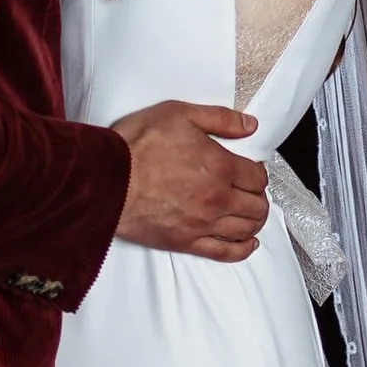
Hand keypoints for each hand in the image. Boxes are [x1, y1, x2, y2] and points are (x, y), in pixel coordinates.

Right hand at [112, 100, 268, 262]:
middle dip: (259, 197)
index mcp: (220, 166)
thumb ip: (220, 119)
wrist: (107, 179)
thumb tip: (250, 125)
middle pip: (257, 205)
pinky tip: (248, 243)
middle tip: (252, 192)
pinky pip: (225, 252)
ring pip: (246, 229)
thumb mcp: (180, 114)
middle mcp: (218, 198)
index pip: (257, 176)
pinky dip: (242, 249)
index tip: (251, 171)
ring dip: (255, 221)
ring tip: (251, 215)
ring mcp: (203, 223)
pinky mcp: (186, 242)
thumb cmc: (138, 145)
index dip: (258, 172)